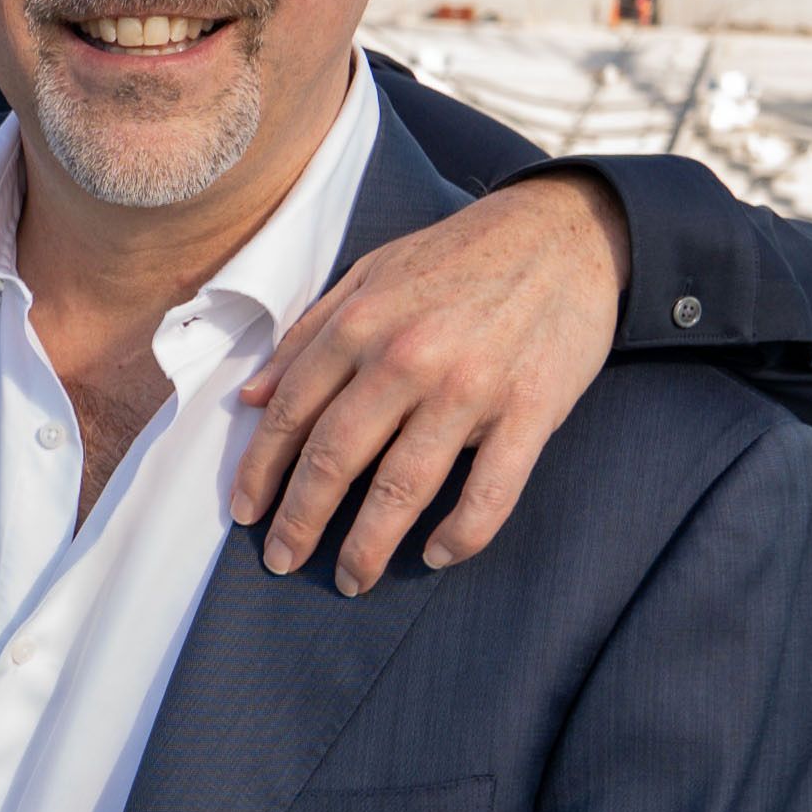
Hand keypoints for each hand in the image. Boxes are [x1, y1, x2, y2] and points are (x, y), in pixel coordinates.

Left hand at [231, 171, 618, 590]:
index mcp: (362, 323)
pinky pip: (490, 493)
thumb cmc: (461, 256)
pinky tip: (437, 556)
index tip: (246, 514)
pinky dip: (460, 535)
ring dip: (368, 545)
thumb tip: (252, 397)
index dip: (262, 471)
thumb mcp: (370, 272)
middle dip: (301, 521)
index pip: (294, 413)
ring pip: (403, 488)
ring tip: (350, 578)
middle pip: (336, 459)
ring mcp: (471, 389)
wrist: (566, 233)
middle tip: (282, 560)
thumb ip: (309, 334)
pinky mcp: (530, 412)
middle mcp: (407, 358)